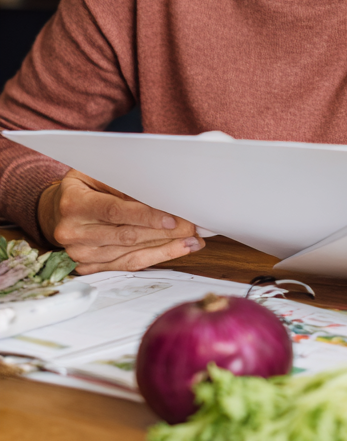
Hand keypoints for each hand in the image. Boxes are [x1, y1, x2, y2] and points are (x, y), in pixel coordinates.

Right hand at [37, 169, 203, 274]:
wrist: (60, 209)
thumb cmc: (86, 186)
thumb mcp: (99, 173)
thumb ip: (124, 182)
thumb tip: (161, 192)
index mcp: (74, 204)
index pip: (115, 211)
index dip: (145, 216)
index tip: (172, 218)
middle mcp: (73, 232)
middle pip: (126, 235)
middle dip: (165, 232)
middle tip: (192, 226)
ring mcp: (79, 253)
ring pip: (130, 254)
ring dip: (165, 247)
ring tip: (193, 239)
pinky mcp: (88, 267)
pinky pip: (127, 265)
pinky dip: (156, 257)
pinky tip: (177, 249)